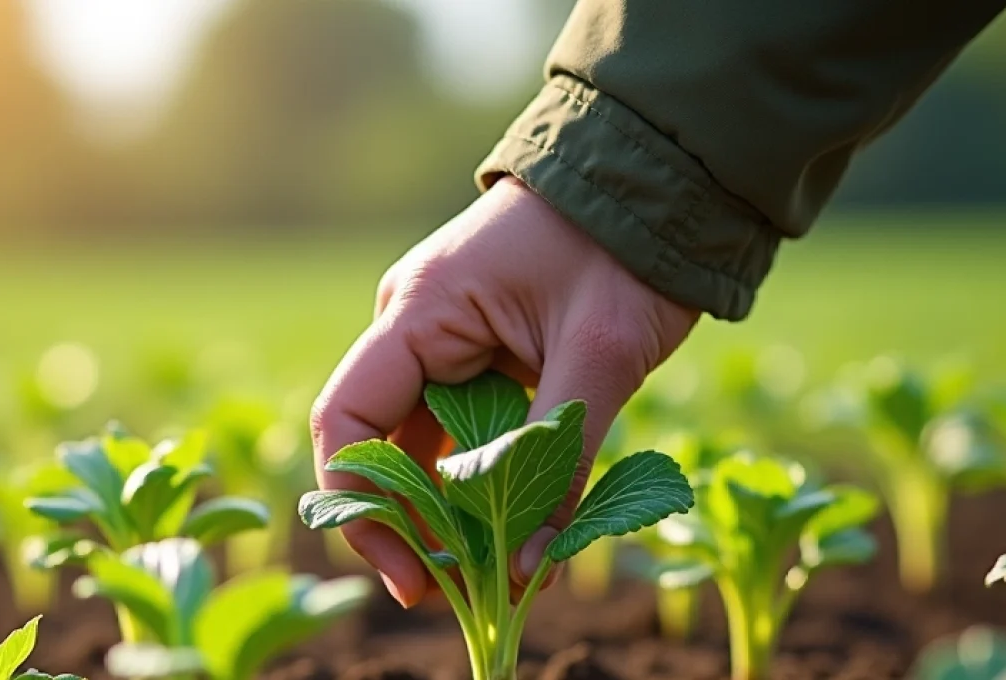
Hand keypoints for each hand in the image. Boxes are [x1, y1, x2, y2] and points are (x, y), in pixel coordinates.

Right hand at [310, 176, 698, 606]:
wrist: (658, 180)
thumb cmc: (623, 247)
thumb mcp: (598, 356)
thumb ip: (559, 461)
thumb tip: (525, 568)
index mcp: (420, 310)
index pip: (347, 420)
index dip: (363, 507)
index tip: (410, 572)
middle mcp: (414, 324)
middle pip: (380, 443)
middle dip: (412, 522)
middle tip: (461, 589)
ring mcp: (443, 337)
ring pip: (422, 444)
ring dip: (451, 508)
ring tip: (496, 571)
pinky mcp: (477, 350)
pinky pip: (460, 429)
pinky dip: (482, 480)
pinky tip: (515, 526)